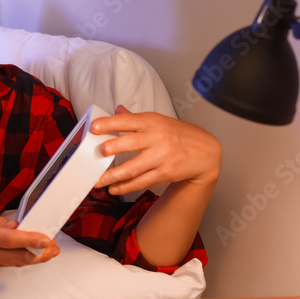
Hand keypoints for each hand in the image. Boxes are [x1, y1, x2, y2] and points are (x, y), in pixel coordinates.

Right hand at [0, 206, 59, 270]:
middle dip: (40, 255)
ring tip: (47, 250)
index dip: (32, 241)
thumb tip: (18, 228)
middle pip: (18, 259)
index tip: (48, 240)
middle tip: (55, 249)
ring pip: (13, 263)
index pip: (11, 241)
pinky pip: (5, 263)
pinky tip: (28, 251)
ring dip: (32, 257)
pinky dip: (18, 257)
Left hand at [91, 105, 221, 195]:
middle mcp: (156, 138)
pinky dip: (125, 187)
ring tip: (97, 181)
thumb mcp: (158, 121)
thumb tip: (117, 109)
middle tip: (98, 152)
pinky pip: (141, 182)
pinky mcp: (164, 173)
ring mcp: (161, 157)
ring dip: (113, 176)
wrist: (205, 153)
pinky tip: (113, 189)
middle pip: (131, 143)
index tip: (94, 127)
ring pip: (133, 168)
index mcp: (152, 122)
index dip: (110, 123)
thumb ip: (135, 118)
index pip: (128, 121)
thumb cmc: (177, 134)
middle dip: (113, 148)